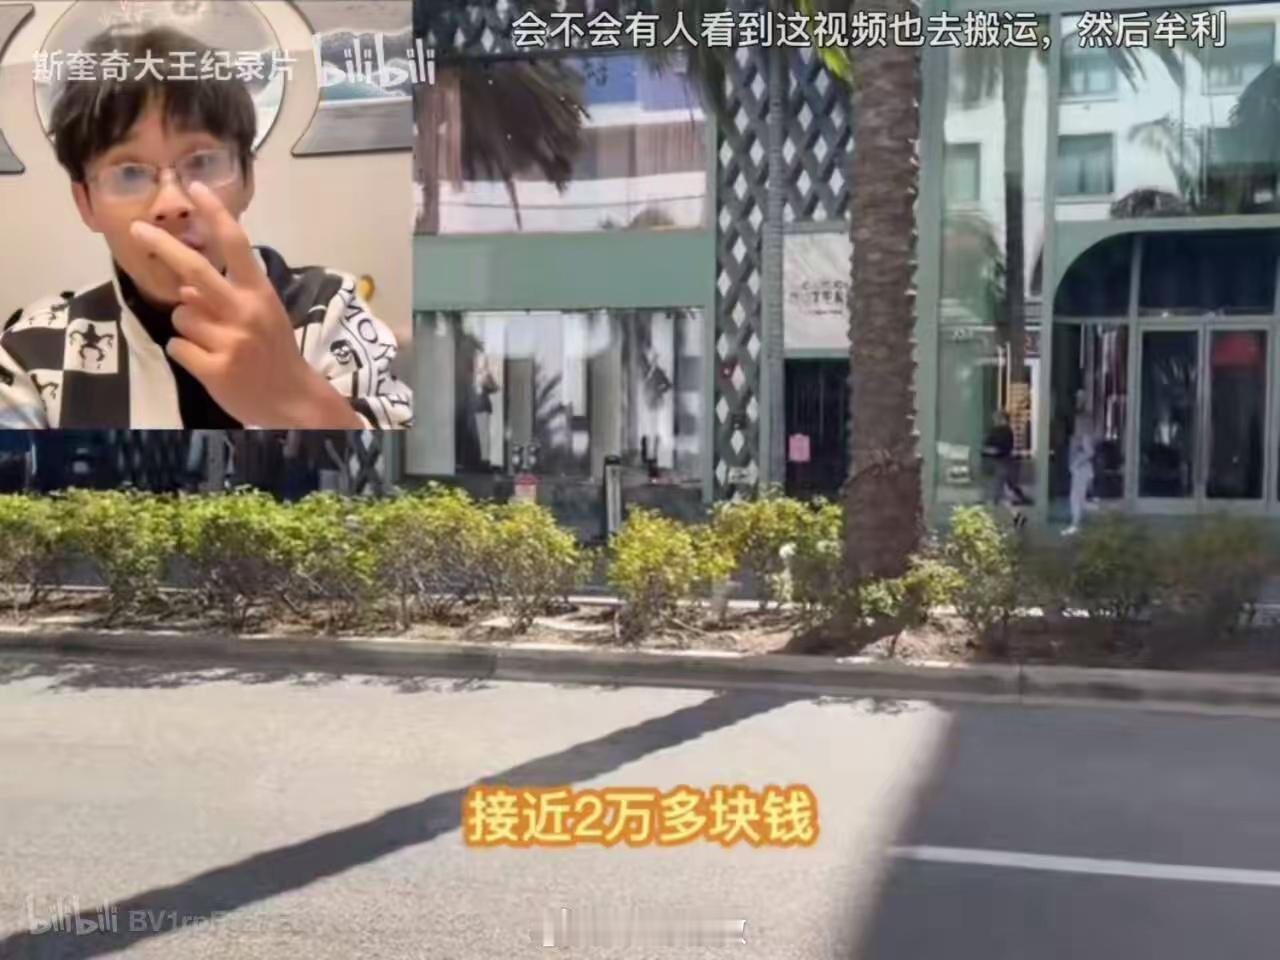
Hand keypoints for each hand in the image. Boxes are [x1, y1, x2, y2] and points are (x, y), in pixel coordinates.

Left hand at [129, 183, 361, 427]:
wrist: (293, 400)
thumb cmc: (275, 352)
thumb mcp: (264, 314)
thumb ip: (230, 295)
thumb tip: (185, 283)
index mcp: (260, 294)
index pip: (236, 245)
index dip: (215, 214)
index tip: (195, 188)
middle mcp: (244, 312)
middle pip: (194, 270)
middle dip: (162, 246)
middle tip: (139, 230)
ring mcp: (229, 341)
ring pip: (182, 315)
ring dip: (188, 327)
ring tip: (213, 343)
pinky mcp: (214, 369)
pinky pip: (178, 346)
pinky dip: (186, 353)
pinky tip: (208, 362)